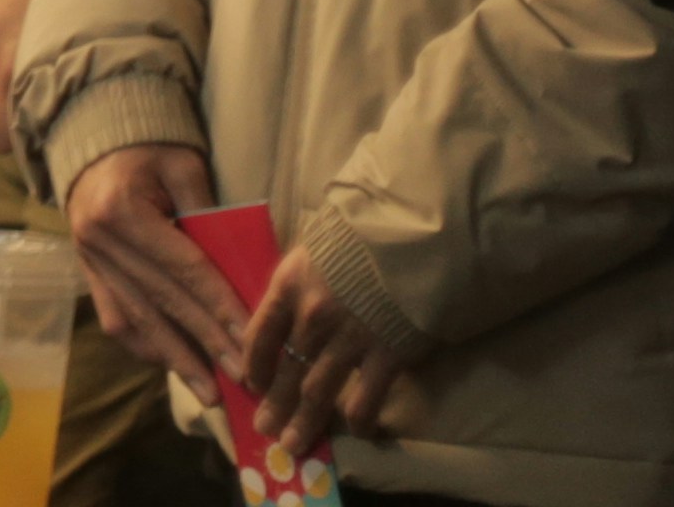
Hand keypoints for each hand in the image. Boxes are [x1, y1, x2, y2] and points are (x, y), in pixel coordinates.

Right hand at [64, 142, 250, 382]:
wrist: (94, 136)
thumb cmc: (148, 147)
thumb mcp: (183, 165)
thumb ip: (209, 213)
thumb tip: (244, 271)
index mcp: (121, 209)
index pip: (182, 269)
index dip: (218, 306)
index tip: (250, 340)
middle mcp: (98, 240)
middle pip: (162, 301)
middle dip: (206, 344)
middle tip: (243, 378)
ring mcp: (87, 259)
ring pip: (137, 319)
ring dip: (176, 358)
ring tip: (209, 392)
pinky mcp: (87, 271)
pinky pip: (115, 318)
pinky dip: (144, 345)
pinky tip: (171, 365)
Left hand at [240, 250, 415, 459]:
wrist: (422, 231)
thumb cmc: (369, 228)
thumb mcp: (321, 243)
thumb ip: (304, 276)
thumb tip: (295, 300)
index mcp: (290, 282)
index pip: (260, 331)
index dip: (254, 362)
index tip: (251, 383)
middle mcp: (312, 315)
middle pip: (286, 367)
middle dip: (274, 402)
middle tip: (265, 429)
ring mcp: (348, 339)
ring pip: (317, 391)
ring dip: (304, 421)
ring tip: (293, 444)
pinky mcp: (386, 356)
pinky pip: (364, 400)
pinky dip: (358, 420)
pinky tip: (357, 433)